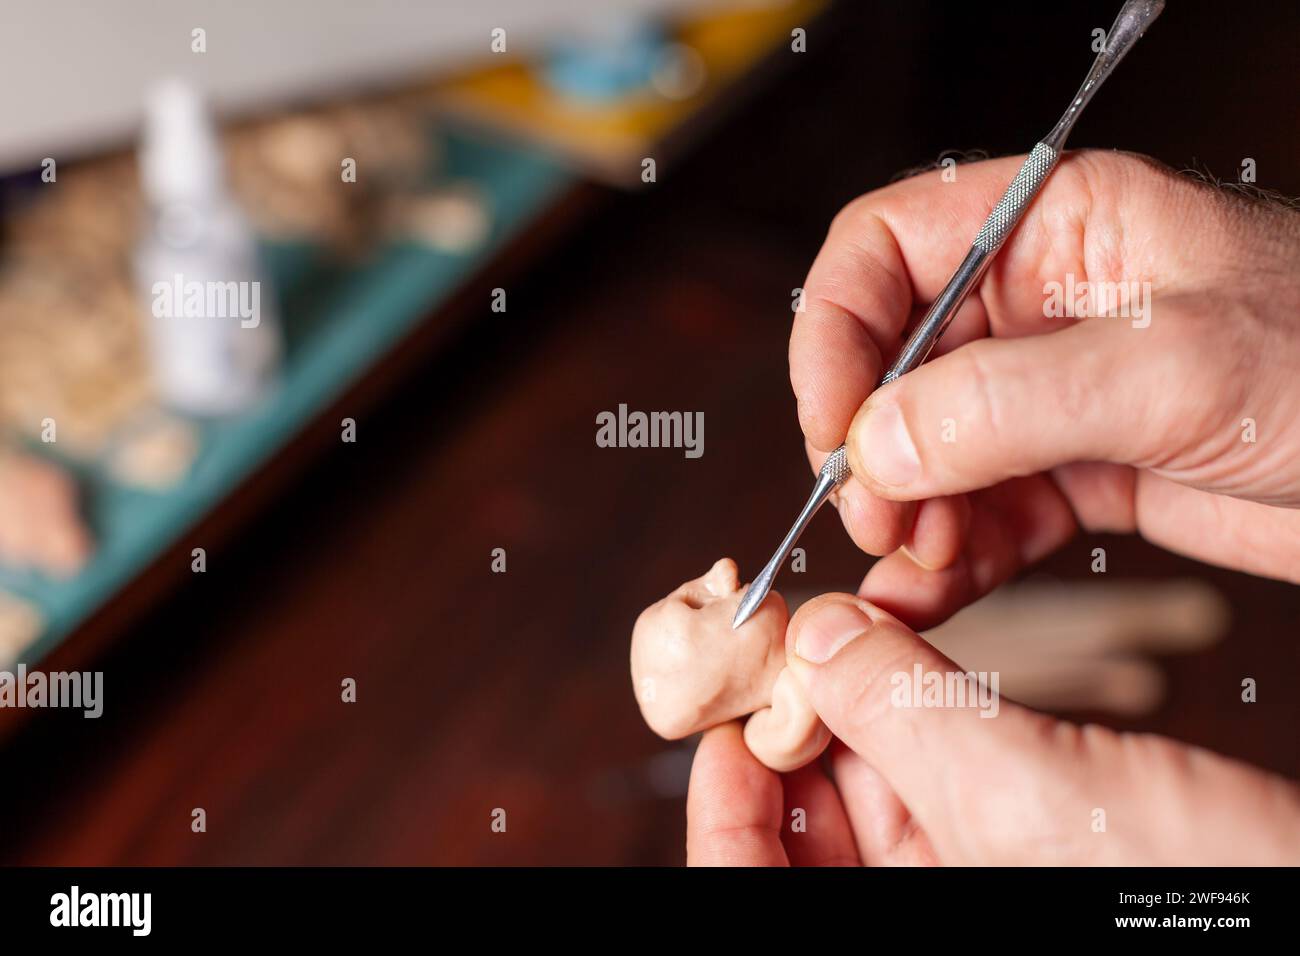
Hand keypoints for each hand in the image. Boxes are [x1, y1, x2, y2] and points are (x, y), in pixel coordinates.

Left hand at [686, 594, 1299, 865]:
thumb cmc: (1196, 891)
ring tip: (842, 642)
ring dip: (850, 715)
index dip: (722, 812)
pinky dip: (915, 718)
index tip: (719, 726)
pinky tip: (908, 665)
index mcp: (907, 929)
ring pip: (869, 796)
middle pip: (807, 835)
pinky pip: (937, 780)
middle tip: (782, 654)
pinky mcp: (1025, 844)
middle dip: (788, 739)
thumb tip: (814, 634)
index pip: (755, 886)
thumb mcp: (1024, 793)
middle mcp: (930, 905)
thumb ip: (905, 714)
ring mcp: (977, 875)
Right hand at [790, 150, 1299, 629]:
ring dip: (905, 514)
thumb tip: (877, 441)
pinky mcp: (1080, 474)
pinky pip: (982, 513)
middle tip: (877, 517)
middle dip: (872, 447)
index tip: (833, 422)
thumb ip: (1011, 399)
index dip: (837, 331)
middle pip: (893, 365)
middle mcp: (1039, 307)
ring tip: (913, 566)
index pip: (886, 250)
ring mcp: (1054, 397)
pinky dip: (949, 558)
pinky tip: (933, 592)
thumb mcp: (1178, 365)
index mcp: (1055, 226)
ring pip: (929, 451)